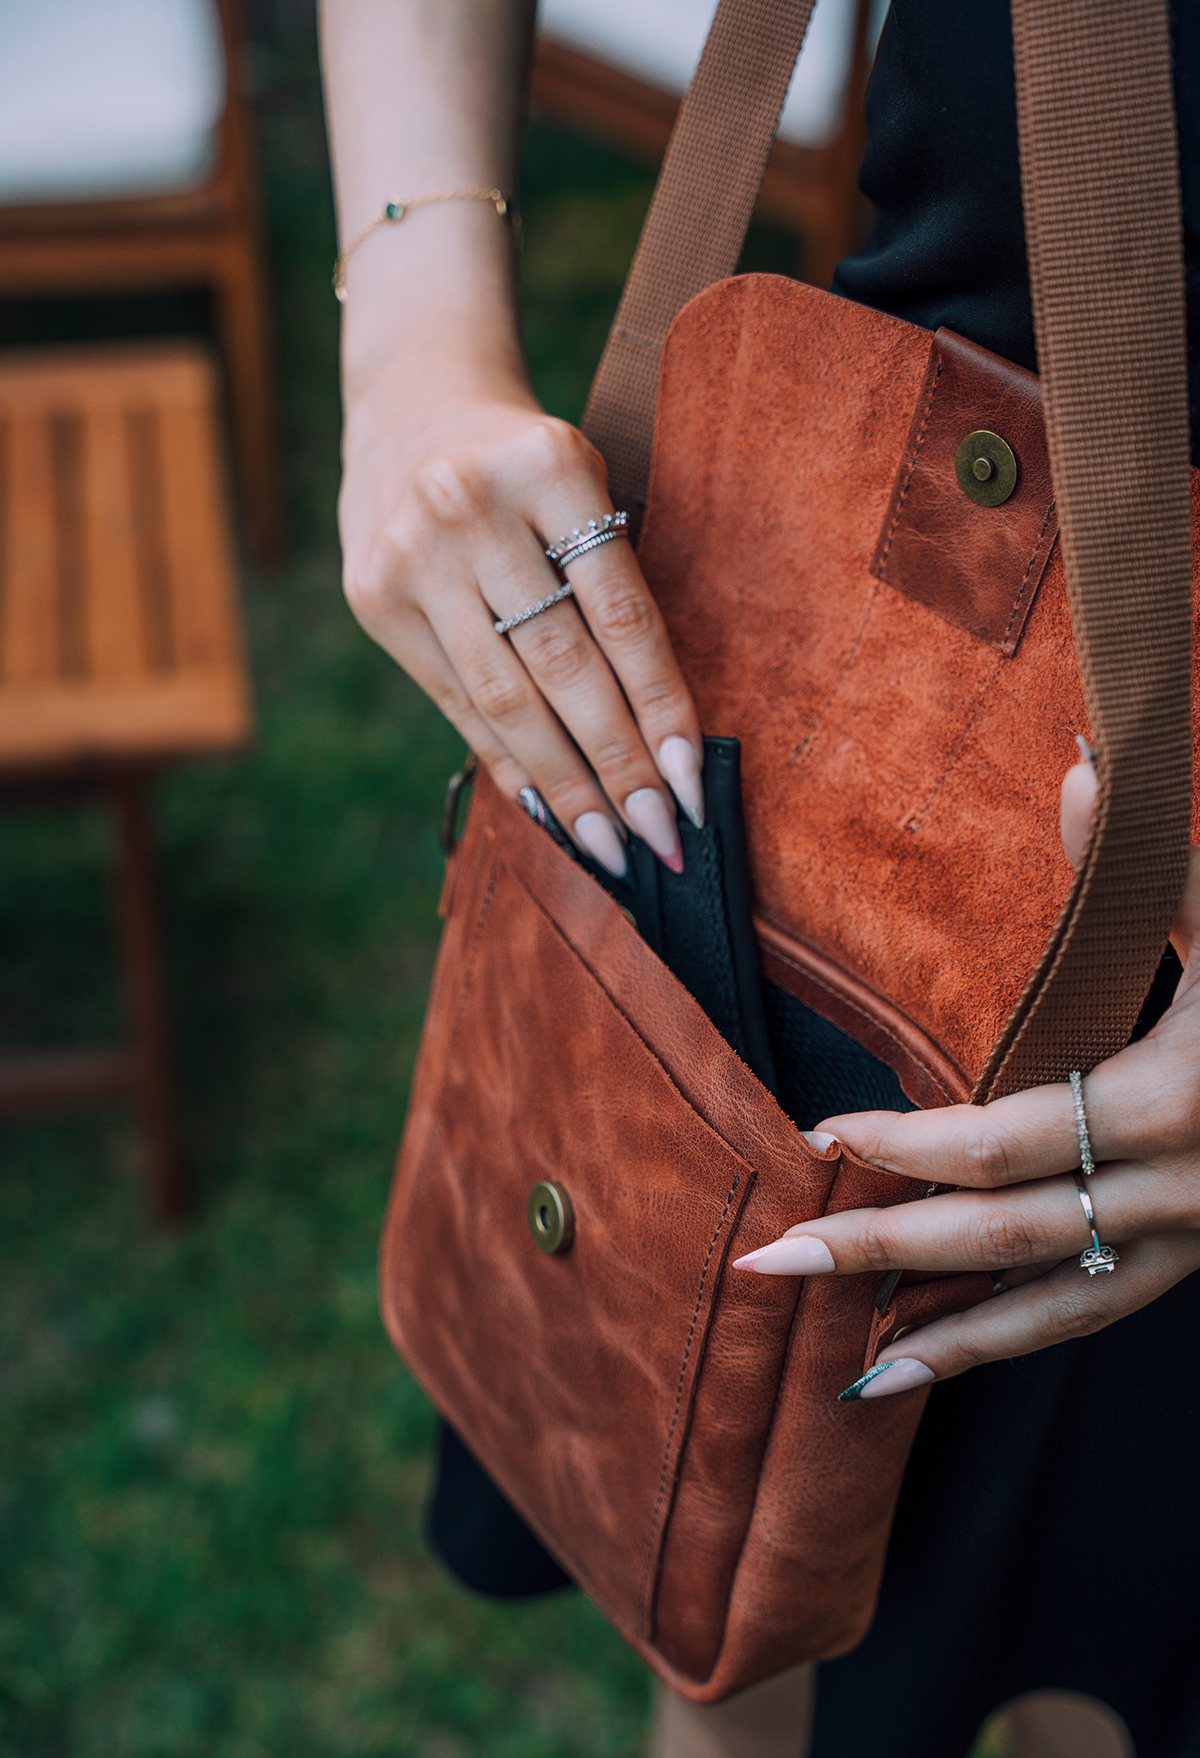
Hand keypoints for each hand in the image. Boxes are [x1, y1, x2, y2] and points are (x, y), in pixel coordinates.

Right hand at [340, 380, 703, 877]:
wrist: (411, 402)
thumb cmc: (527, 462)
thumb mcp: (583, 482)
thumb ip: (612, 583)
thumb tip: (660, 734)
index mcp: (547, 467)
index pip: (621, 612)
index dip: (661, 705)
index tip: (692, 781)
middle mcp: (469, 508)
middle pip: (562, 666)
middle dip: (617, 765)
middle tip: (659, 836)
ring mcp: (411, 556)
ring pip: (504, 698)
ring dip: (564, 784)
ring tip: (609, 845)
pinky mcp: (374, 599)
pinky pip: (454, 701)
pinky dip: (505, 761)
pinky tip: (547, 809)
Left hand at [733, 756, 1199, 1395]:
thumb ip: (1152, 870)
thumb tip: (1077, 767)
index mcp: (1175, 1101)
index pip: (1004, 1142)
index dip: (904, 1144)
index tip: (819, 1136)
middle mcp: (1179, 1190)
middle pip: (1001, 1239)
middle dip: (879, 1253)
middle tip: (768, 1264)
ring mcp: (1193, 1242)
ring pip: (1049, 1308)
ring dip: (944, 1339)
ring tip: (847, 1362)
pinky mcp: (1197, 1263)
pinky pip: (1093, 1318)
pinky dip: (1012, 1342)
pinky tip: (937, 1356)